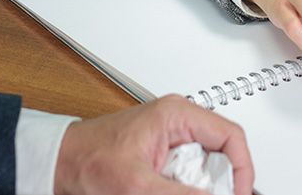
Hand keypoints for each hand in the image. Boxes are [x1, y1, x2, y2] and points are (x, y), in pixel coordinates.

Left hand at [53, 94, 253, 194]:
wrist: (60, 163)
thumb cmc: (88, 159)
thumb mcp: (136, 184)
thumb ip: (179, 194)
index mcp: (177, 115)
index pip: (230, 136)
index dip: (242, 169)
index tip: (239, 194)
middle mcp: (179, 123)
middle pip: (221, 155)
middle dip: (220, 183)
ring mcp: (172, 140)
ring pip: (206, 169)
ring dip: (200, 187)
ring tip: (176, 192)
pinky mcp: (164, 157)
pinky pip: (188, 176)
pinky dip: (186, 190)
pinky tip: (169, 193)